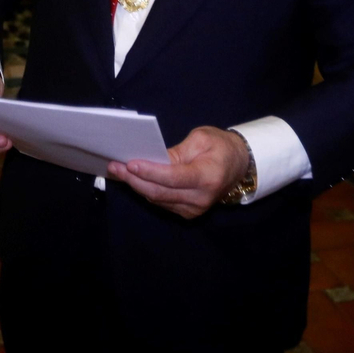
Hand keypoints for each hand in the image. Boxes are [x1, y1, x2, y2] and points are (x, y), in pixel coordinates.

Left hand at [105, 126, 248, 219]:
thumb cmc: (220, 146)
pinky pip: (162, 202)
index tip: (129, 164)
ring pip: (158, 199)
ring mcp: (194, 209)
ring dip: (136, 185)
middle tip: (114, 167)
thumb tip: (151, 159)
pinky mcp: (188, 213)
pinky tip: (133, 180)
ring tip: (117, 171)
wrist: (238, 165)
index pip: (173, 177)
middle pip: (160, 192)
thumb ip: (176, 152)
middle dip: (134, 179)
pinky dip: (146, 190)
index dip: (150, 171)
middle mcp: (201, 198)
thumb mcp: (200, 139)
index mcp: (207, 177)